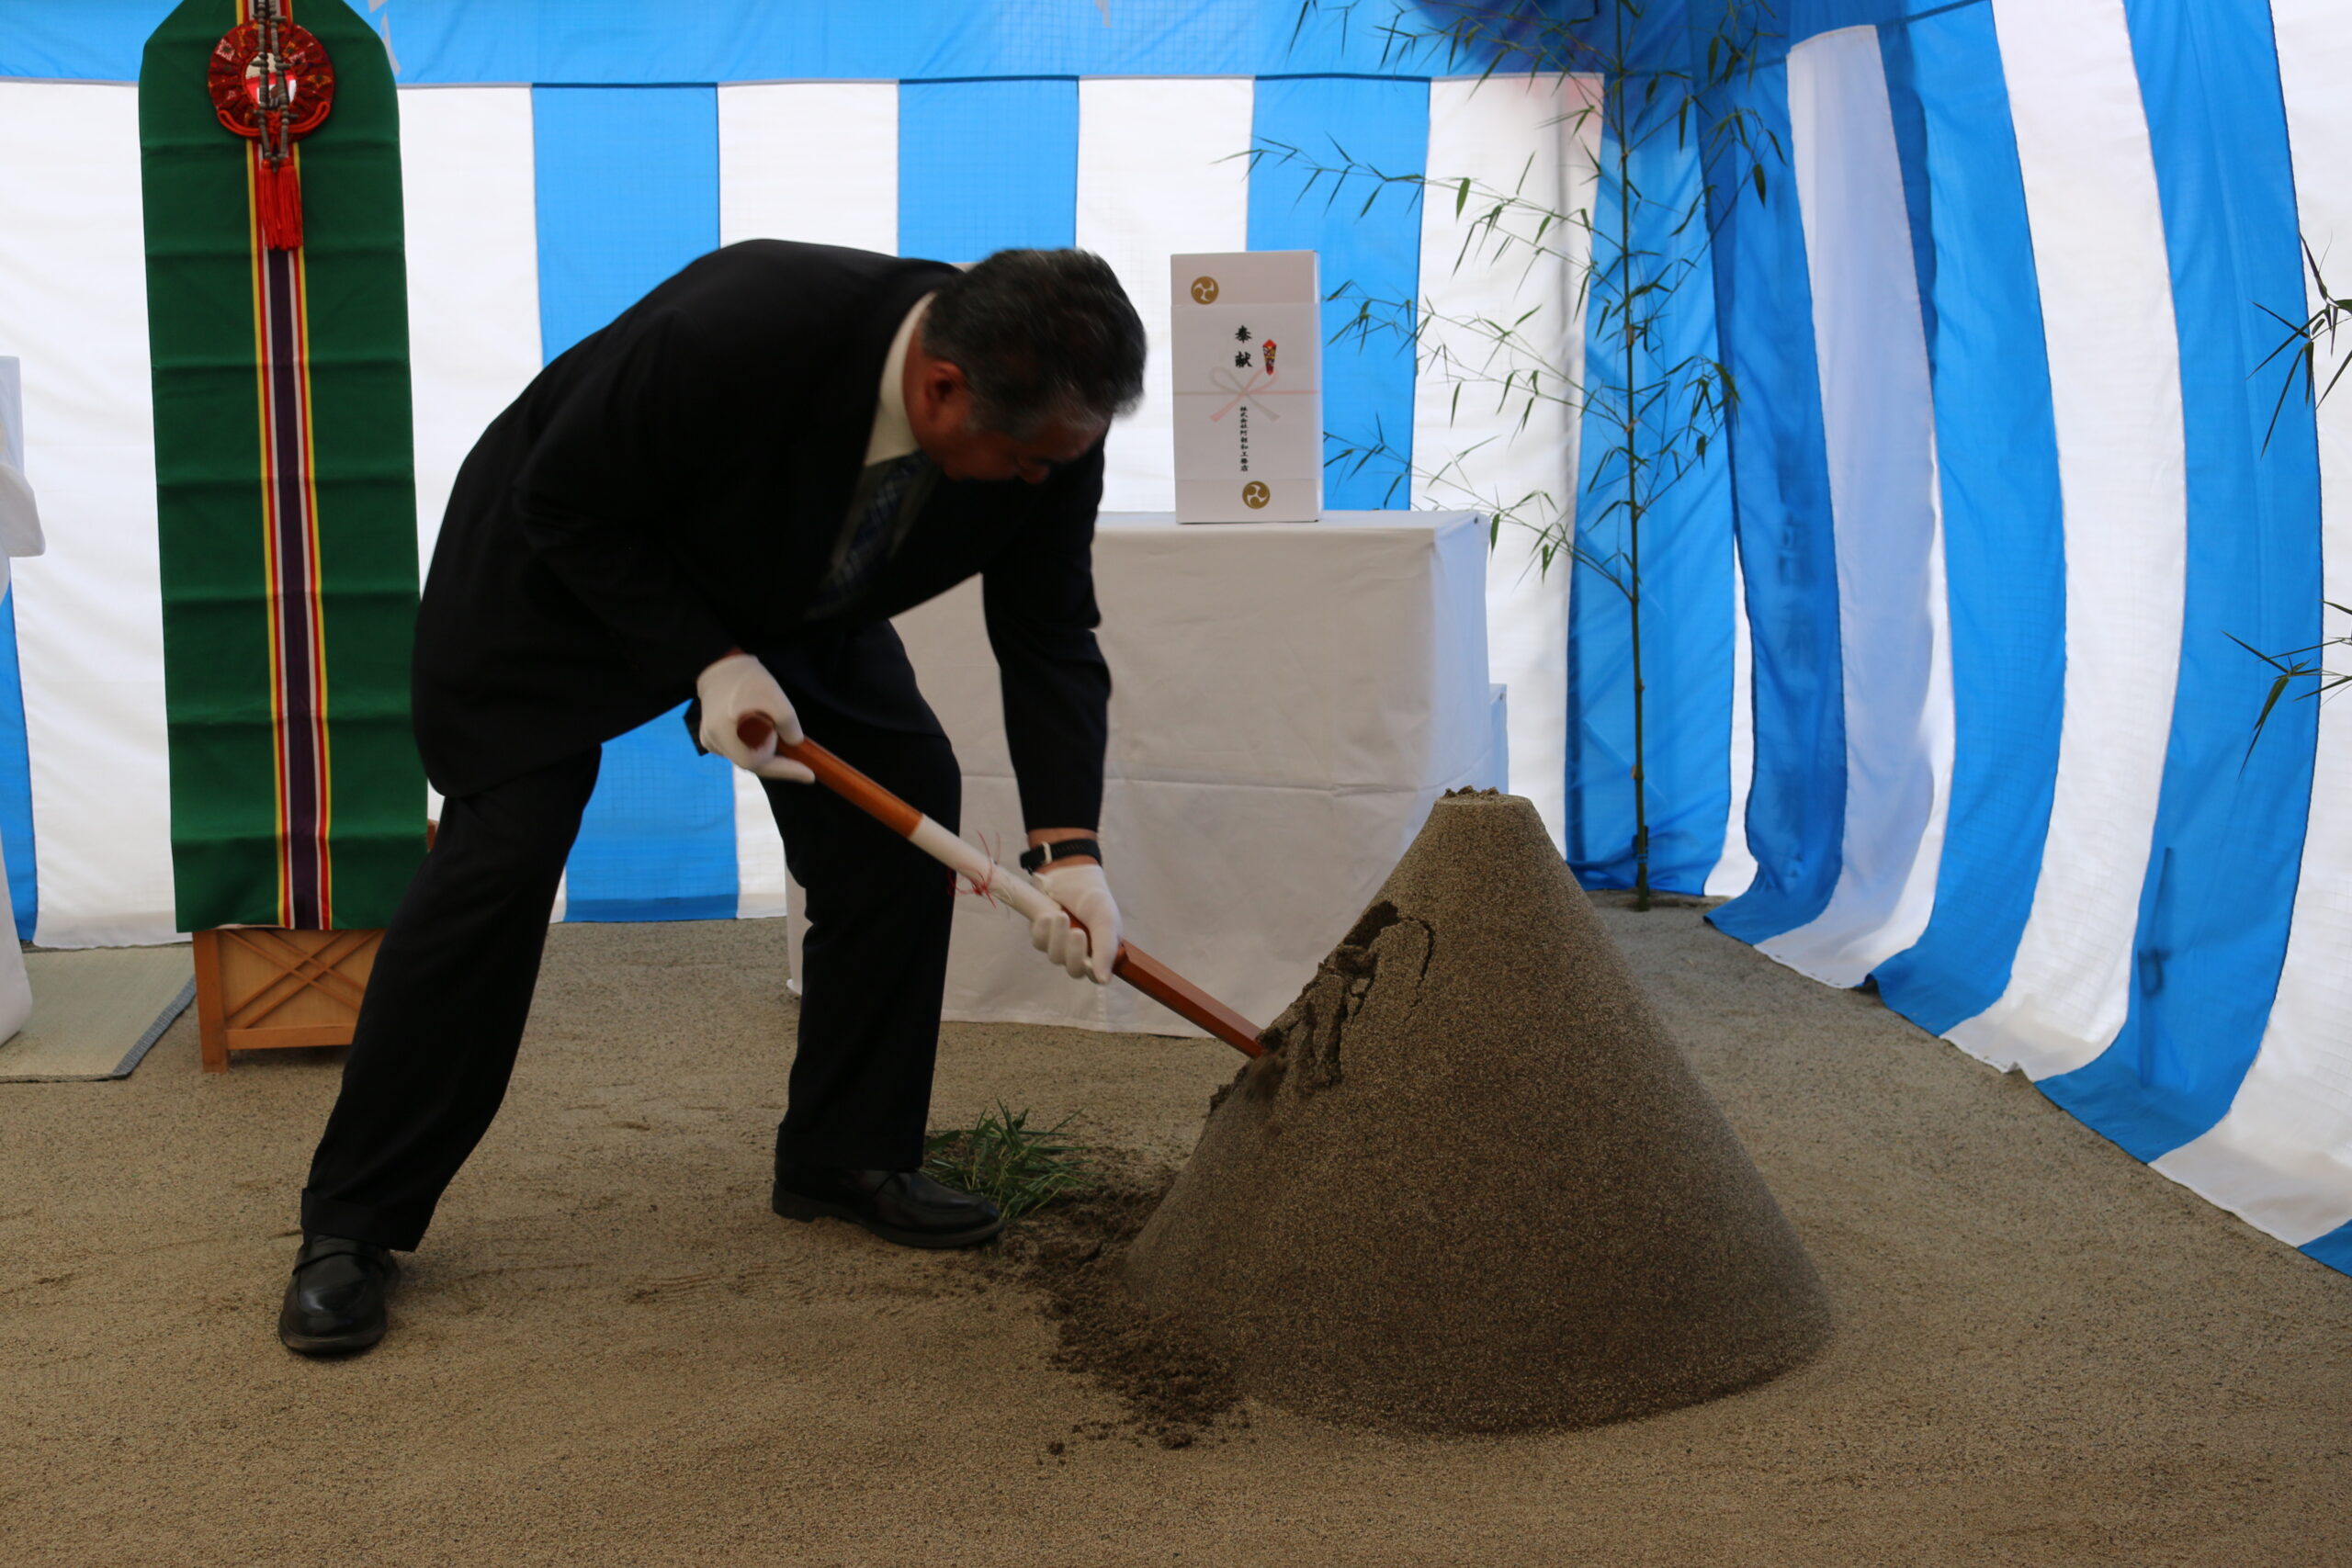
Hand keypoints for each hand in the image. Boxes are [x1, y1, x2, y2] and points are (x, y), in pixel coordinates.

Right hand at [695, 653, 814, 782]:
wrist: (721, 667)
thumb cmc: (747, 680)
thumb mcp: (775, 697)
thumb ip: (788, 724)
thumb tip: (795, 743)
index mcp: (723, 733)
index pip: (754, 763)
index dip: (782, 769)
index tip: (808, 774)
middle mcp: (712, 742)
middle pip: (750, 763)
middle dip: (776, 760)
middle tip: (800, 759)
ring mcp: (710, 741)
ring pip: (745, 757)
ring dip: (765, 752)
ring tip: (776, 732)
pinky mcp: (711, 738)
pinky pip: (738, 750)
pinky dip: (755, 747)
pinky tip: (764, 735)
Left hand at [1030, 861, 1120, 984]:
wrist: (1070, 874)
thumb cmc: (1093, 897)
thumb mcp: (1106, 919)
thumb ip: (1106, 949)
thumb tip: (1103, 981)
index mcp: (1100, 951)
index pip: (1095, 975)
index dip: (1091, 970)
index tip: (1088, 956)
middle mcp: (1080, 952)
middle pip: (1073, 969)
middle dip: (1072, 952)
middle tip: (1076, 932)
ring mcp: (1059, 945)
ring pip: (1054, 956)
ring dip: (1057, 936)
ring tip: (1061, 915)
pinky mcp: (1042, 935)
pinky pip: (1039, 942)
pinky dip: (1043, 929)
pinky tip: (1048, 914)